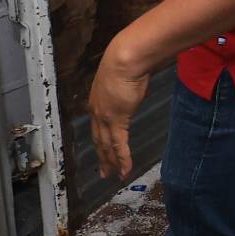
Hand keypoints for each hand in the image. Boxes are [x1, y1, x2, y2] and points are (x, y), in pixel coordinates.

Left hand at [88, 36, 152, 179]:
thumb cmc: (127, 61)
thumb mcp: (125, 78)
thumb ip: (128, 89)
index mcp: (97, 101)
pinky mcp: (117, 120)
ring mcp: (105, 117)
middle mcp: (97, 111)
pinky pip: (119, 144)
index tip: (102, 151)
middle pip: (99, 140)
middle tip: (104, 171)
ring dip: (111, 162)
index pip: (97, 127)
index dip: (100, 141)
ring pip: (107, 146)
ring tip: (114, 176)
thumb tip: (137, 90)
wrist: (126, 58)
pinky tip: (125, 170)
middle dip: (102, 157)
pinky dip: (122, 159)